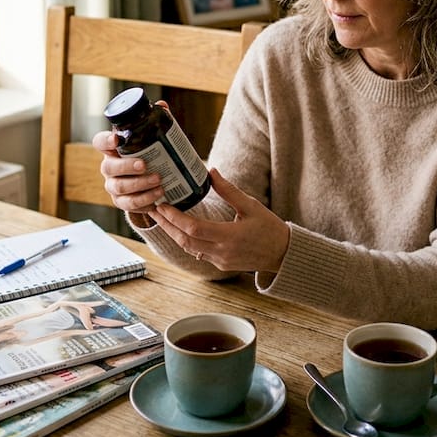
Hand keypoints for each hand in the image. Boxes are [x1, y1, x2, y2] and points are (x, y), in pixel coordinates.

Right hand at [92, 128, 164, 213]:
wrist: (148, 183)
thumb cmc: (146, 156)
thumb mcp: (149, 141)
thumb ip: (154, 123)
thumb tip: (163, 106)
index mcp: (112, 150)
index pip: (99, 142)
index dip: (105, 140)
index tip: (116, 139)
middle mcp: (108, 168)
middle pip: (108, 167)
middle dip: (127, 166)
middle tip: (144, 165)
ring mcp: (113, 186)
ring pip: (120, 187)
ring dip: (140, 185)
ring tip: (159, 182)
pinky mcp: (121, 202)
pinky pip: (129, 204)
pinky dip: (145, 201)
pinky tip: (158, 198)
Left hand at [150, 168, 288, 273]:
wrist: (283, 254)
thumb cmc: (270, 228)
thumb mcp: (251, 206)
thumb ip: (229, 190)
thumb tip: (211, 171)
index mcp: (230, 237)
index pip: (193, 229)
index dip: (174, 217)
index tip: (162, 204)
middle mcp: (222, 252)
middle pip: (185, 241)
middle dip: (166, 225)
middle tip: (153, 209)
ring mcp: (220, 261)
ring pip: (189, 249)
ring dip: (173, 233)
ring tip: (162, 218)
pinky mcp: (221, 265)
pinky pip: (198, 253)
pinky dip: (186, 240)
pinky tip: (179, 229)